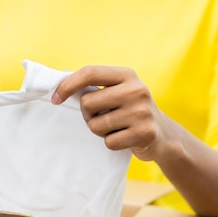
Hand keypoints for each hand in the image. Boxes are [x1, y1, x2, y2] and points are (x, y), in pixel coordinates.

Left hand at [52, 66, 169, 160]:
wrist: (163, 135)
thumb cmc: (129, 111)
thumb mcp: (118, 91)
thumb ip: (95, 87)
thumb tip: (57, 89)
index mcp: (127, 75)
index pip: (89, 73)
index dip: (67, 85)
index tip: (54, 99)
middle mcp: (137, 89)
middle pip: (87, 103)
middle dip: (88, 114)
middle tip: (103, 116)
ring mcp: (142, 112)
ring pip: (95, 125)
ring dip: (100, 130)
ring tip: (117, 127)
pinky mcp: (144, 133)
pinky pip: (108, 142)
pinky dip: (112, 143)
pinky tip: (125, 138)